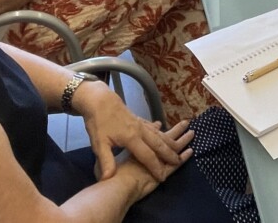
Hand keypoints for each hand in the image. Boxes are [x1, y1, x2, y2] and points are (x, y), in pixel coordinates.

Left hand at [75, 82, 193, 183]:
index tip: (162, 178)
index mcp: (132, 138)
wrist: (99, 100)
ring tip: (179, 149)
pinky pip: (154, 128)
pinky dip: (162, 132)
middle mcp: (140, 131)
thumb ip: (106, 161)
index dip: (155, 167)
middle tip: (178, 163)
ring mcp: (141, 124)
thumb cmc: (98, 122)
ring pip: (159, 134)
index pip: (147, 156)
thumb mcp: (98, 143)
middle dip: (169, 154)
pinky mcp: (139, 119)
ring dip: (169, 142)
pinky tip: (164, 133)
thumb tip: (107, 178)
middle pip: (159, 144)